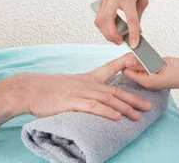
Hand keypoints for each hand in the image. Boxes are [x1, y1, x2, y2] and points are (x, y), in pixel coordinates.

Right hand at [0, 53, 151, 135]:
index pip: (111, 67)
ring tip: (137, 115)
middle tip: (148, 105)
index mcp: (88, 78)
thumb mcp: (71, 84)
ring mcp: (81, 92)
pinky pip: (93, 107)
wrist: (30, 89)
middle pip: (116, 90)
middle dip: (134, 97)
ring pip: (108, 99)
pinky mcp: (72, 102)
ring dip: (125, 108)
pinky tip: (117, 117)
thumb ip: (86, 89)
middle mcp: (88, 83)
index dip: (127, 64)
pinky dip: (107, 112)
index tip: (141, 63)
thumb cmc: (49, 90)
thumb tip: (98, 98)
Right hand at [94, 0, 149, 48]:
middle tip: (121, 42)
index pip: (130, 19)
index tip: (135, 45)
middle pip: (108, 21)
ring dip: (106, 33)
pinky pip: (98, 18)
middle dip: (112, 35)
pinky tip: (111, 30)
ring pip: (100, 21)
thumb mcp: (143, 2)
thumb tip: (135, 34)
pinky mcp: (101, 2)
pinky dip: (103, 27)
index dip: (132, 34)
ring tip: (117, 38)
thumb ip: (138, 18)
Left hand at [122, 56, 178, 89]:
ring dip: (138, 59)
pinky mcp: (153, 74)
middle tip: (138, 50)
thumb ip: (143, 64)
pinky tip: (148, 56)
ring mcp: (149, 79)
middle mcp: (146, 82)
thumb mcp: (160, 65)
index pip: (126, 71)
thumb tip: (128, 61)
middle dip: (131, 59)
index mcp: (146, 82)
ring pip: (136, 67)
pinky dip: (144, 60)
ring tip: (143, 52)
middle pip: (130, 69)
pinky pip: (144, 67)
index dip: (126, 61)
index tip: (131, 52)